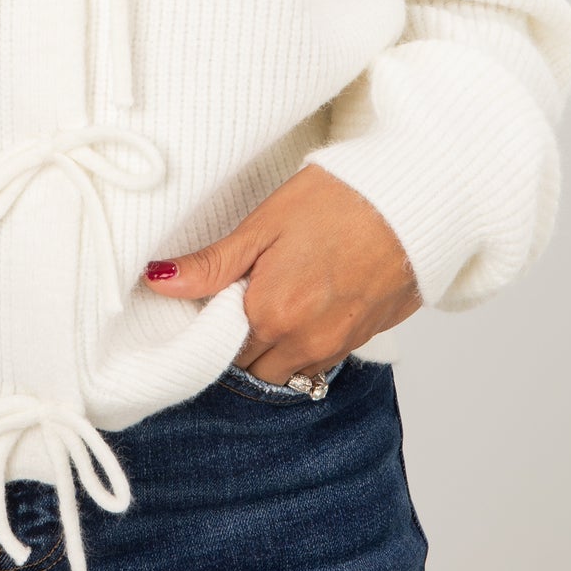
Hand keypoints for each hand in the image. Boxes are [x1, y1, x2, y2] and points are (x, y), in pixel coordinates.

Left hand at [142, 166, 420, 384]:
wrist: (414, 200)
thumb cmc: (339, 200)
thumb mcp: (264, 225)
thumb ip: (211, 264)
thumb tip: (157, 281)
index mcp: (271, 315)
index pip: (221, 353)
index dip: (213, 328)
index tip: (213, 301)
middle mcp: (304, 343)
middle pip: (254, 368)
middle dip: (241, 343)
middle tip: (241, 299)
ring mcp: (338, 346)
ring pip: (289, 370)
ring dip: (275, 349)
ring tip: (276, 299)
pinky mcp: (366, 339)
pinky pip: (322, 362)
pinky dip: (307, 345)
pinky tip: (308, 305)